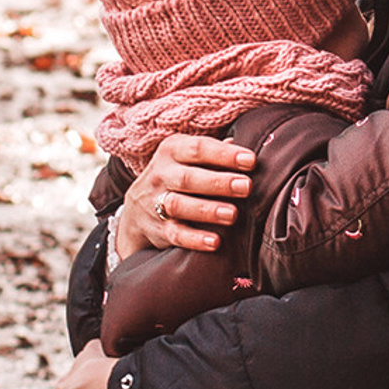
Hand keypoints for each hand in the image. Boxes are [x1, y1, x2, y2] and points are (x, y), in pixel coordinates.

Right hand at [114, 134, 256, 264]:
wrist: (137, 207)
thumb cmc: (179, 174)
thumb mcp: (189, 156)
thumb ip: (216, 151)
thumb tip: (249, 147)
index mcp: (172, 150)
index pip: (198, 148)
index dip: (225, 154)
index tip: (251, 161)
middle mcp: (161, 174)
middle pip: (188, 178)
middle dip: (219, 183)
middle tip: (246, 187)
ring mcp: (155, 202)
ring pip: (179, 205)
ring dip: (207, 210)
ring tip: (233, 214)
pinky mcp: (157, 229)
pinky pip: (175, 234)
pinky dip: (194, 239)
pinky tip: (215, 242)